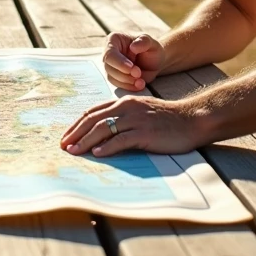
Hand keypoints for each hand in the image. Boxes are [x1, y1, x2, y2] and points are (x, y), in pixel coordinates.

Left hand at [59, 95, 206, 157]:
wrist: (192, 119)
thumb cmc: (167, 118)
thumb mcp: (141, 111)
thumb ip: (123, 116)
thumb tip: (103, 131)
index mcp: (124, 101)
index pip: (93, 111)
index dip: (77, 123)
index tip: (67, 135)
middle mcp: (127, 107)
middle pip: (93, 119)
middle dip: (75, 133)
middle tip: (64, 145)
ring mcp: (136, 119)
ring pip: (103, 128)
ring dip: (85, 141)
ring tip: (74, 151)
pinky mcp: (144, 133)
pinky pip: (121, 139)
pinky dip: (107, 147)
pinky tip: (97, 154)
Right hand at [104, 32, 164, 90]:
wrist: (156, 62)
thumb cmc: (151, 49)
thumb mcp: (151, 42)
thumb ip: (144, 41)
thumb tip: (133, 47)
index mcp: (114, 40)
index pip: (110, 54)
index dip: (120, 63)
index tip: (132, 67)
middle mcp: (109, 53)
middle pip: (109, 67)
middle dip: (124, 74)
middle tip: (139, 74)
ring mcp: (111, 66)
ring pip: (112, 77)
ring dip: (127, 82)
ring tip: (141, 81)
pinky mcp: (115, 77)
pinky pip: (117, 84)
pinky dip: (128, 87)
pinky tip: (139, 85)